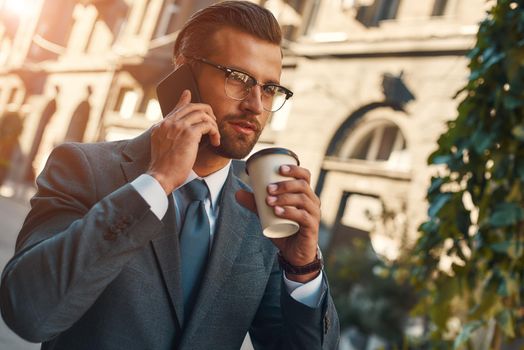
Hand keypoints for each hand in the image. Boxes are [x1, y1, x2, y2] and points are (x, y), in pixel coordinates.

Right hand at [147, 90, 219, 193]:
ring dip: (213, 124)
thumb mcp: (161, 147)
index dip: (185, 100)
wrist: (160, 176)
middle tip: (213, 122)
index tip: (188, 94)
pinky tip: (215, 142)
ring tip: (215, 136)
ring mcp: (179, 126)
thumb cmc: (163, 168)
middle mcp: (169, 122)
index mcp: (161, 125)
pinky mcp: (189, 134)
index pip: (176, 108)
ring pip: (202, 114)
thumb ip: (167, 136)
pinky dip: (215, 132)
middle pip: (192, 106)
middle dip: (206, 111)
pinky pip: (208, 125)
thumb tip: (176, 133)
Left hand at [236, 164, 320, 281]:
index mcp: (305, 194)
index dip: (294, 169)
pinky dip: (289, 212)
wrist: (294, 253)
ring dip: (285, 197)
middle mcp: (312, 201)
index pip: (304, 176)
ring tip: (269, 200)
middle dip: (284, 184)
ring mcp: (314, 214)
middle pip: (302, 185)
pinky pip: (303, 216)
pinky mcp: (312, 227)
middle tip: (268, 188)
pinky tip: (277, 211)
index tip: (279, 168)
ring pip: (303, 199)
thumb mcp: (267, 214)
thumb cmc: (284, 229)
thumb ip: (255, 204)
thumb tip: (237, 193)